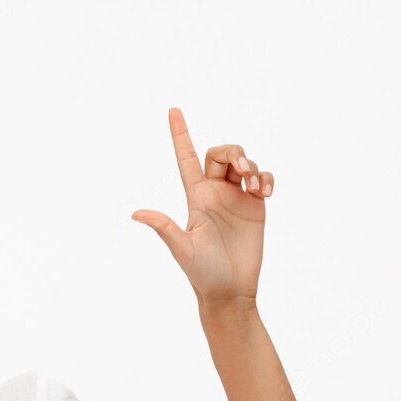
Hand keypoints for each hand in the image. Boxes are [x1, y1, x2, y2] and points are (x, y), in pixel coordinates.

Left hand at [130, 107, 274, 305]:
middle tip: (242, 171)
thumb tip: (136, 213)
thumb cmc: (202, 273)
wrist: (230, 291)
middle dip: (234, 152)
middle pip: (221, 153)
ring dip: (251, 165)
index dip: (180, 134)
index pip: (186, 158)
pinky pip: (261, 179)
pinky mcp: (255, 207)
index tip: (173, 110)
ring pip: (243, 163)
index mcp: (194, 197)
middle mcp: (214, 193)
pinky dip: (265, 178)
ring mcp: (235, 198)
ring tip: (254, 186)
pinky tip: (264, 192)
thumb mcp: (182, 248)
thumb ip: (164, 227)